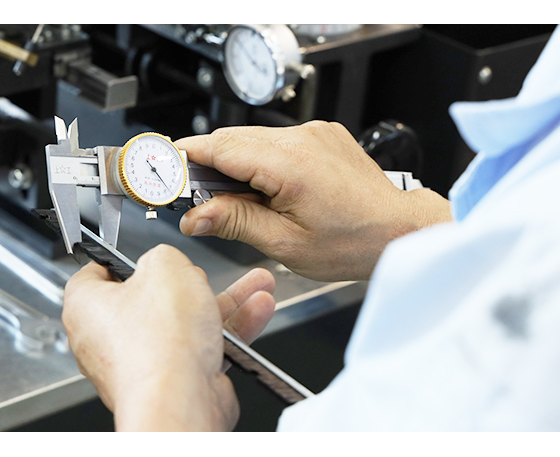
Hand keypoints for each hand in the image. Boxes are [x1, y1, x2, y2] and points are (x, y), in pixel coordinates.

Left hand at [62, 245, 275, 430]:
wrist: (180, 400)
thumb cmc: (159, 342)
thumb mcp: (165, 266)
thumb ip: (164, 255)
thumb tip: (167, 262)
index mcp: (87, 308)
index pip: (95, 275)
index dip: (121, 260)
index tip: (141, 254)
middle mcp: (108, 340)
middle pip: (151, 299)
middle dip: (190, 282)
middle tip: (204, 272)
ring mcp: (142, 363)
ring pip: (185, 324)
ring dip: (224, 303)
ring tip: (254, 286)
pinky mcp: (172, 382)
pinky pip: (201, 349)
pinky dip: (228, 331)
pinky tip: (256, 311)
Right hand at [175, 121, 452, 280]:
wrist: (398, 230)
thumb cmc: (353, 242)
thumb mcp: (286, 243)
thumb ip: (235, 223)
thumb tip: (195, 217)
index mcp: (289, 163)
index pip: (219, 148)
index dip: (185, 158)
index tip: (161, 170)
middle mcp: (302, 138)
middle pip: (232, 140)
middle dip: (206, 164)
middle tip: (191, 196)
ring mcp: (314, 133)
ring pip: (253, 140)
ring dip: (234, 163)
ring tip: (233, 201)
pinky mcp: (322, 135)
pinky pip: (277, 141)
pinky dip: (260, 160)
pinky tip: (264, 189)